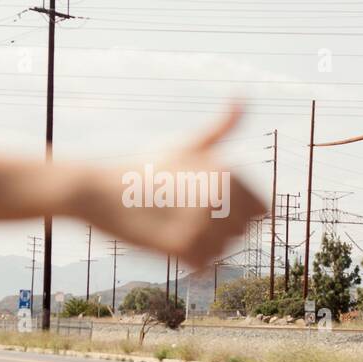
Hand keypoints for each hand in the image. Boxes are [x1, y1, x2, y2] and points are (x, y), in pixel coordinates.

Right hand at [74, 105, 266, 270]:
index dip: (240, 210)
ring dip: (204, 245)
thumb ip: (221, 128)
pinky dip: (188, 259)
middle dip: (221, 228)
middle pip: (243, 233)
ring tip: (174, 224)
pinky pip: (203, 264)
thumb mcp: (186, 144)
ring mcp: (202, 221)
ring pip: (223, 251)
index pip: (262, 210)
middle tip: (184, 214)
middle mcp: (220, 195)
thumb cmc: (145, 167)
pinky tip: (168, 240)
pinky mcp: (181, 246)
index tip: (210, 204)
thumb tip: (242, 97)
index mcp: (227, 171)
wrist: (100, 190)